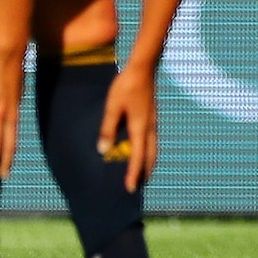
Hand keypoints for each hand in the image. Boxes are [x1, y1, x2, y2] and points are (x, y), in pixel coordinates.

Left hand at [98, 65, 159, 192]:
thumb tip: (103, 151)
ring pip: (153, 148)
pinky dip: (148, 150)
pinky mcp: (151, 116)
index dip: (133, 174)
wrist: (143, 68)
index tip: (129, 189)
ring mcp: (153, 122)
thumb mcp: (112, 107)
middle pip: (151, 156)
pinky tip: (141, 149)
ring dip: (148, 162)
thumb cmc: (125, 86)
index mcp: (140, 128)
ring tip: (141, 172)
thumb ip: (107, 129)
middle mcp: (149, 128)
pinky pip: (152, 140)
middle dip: (145, 172)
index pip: (137, 157)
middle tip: (138, 185)